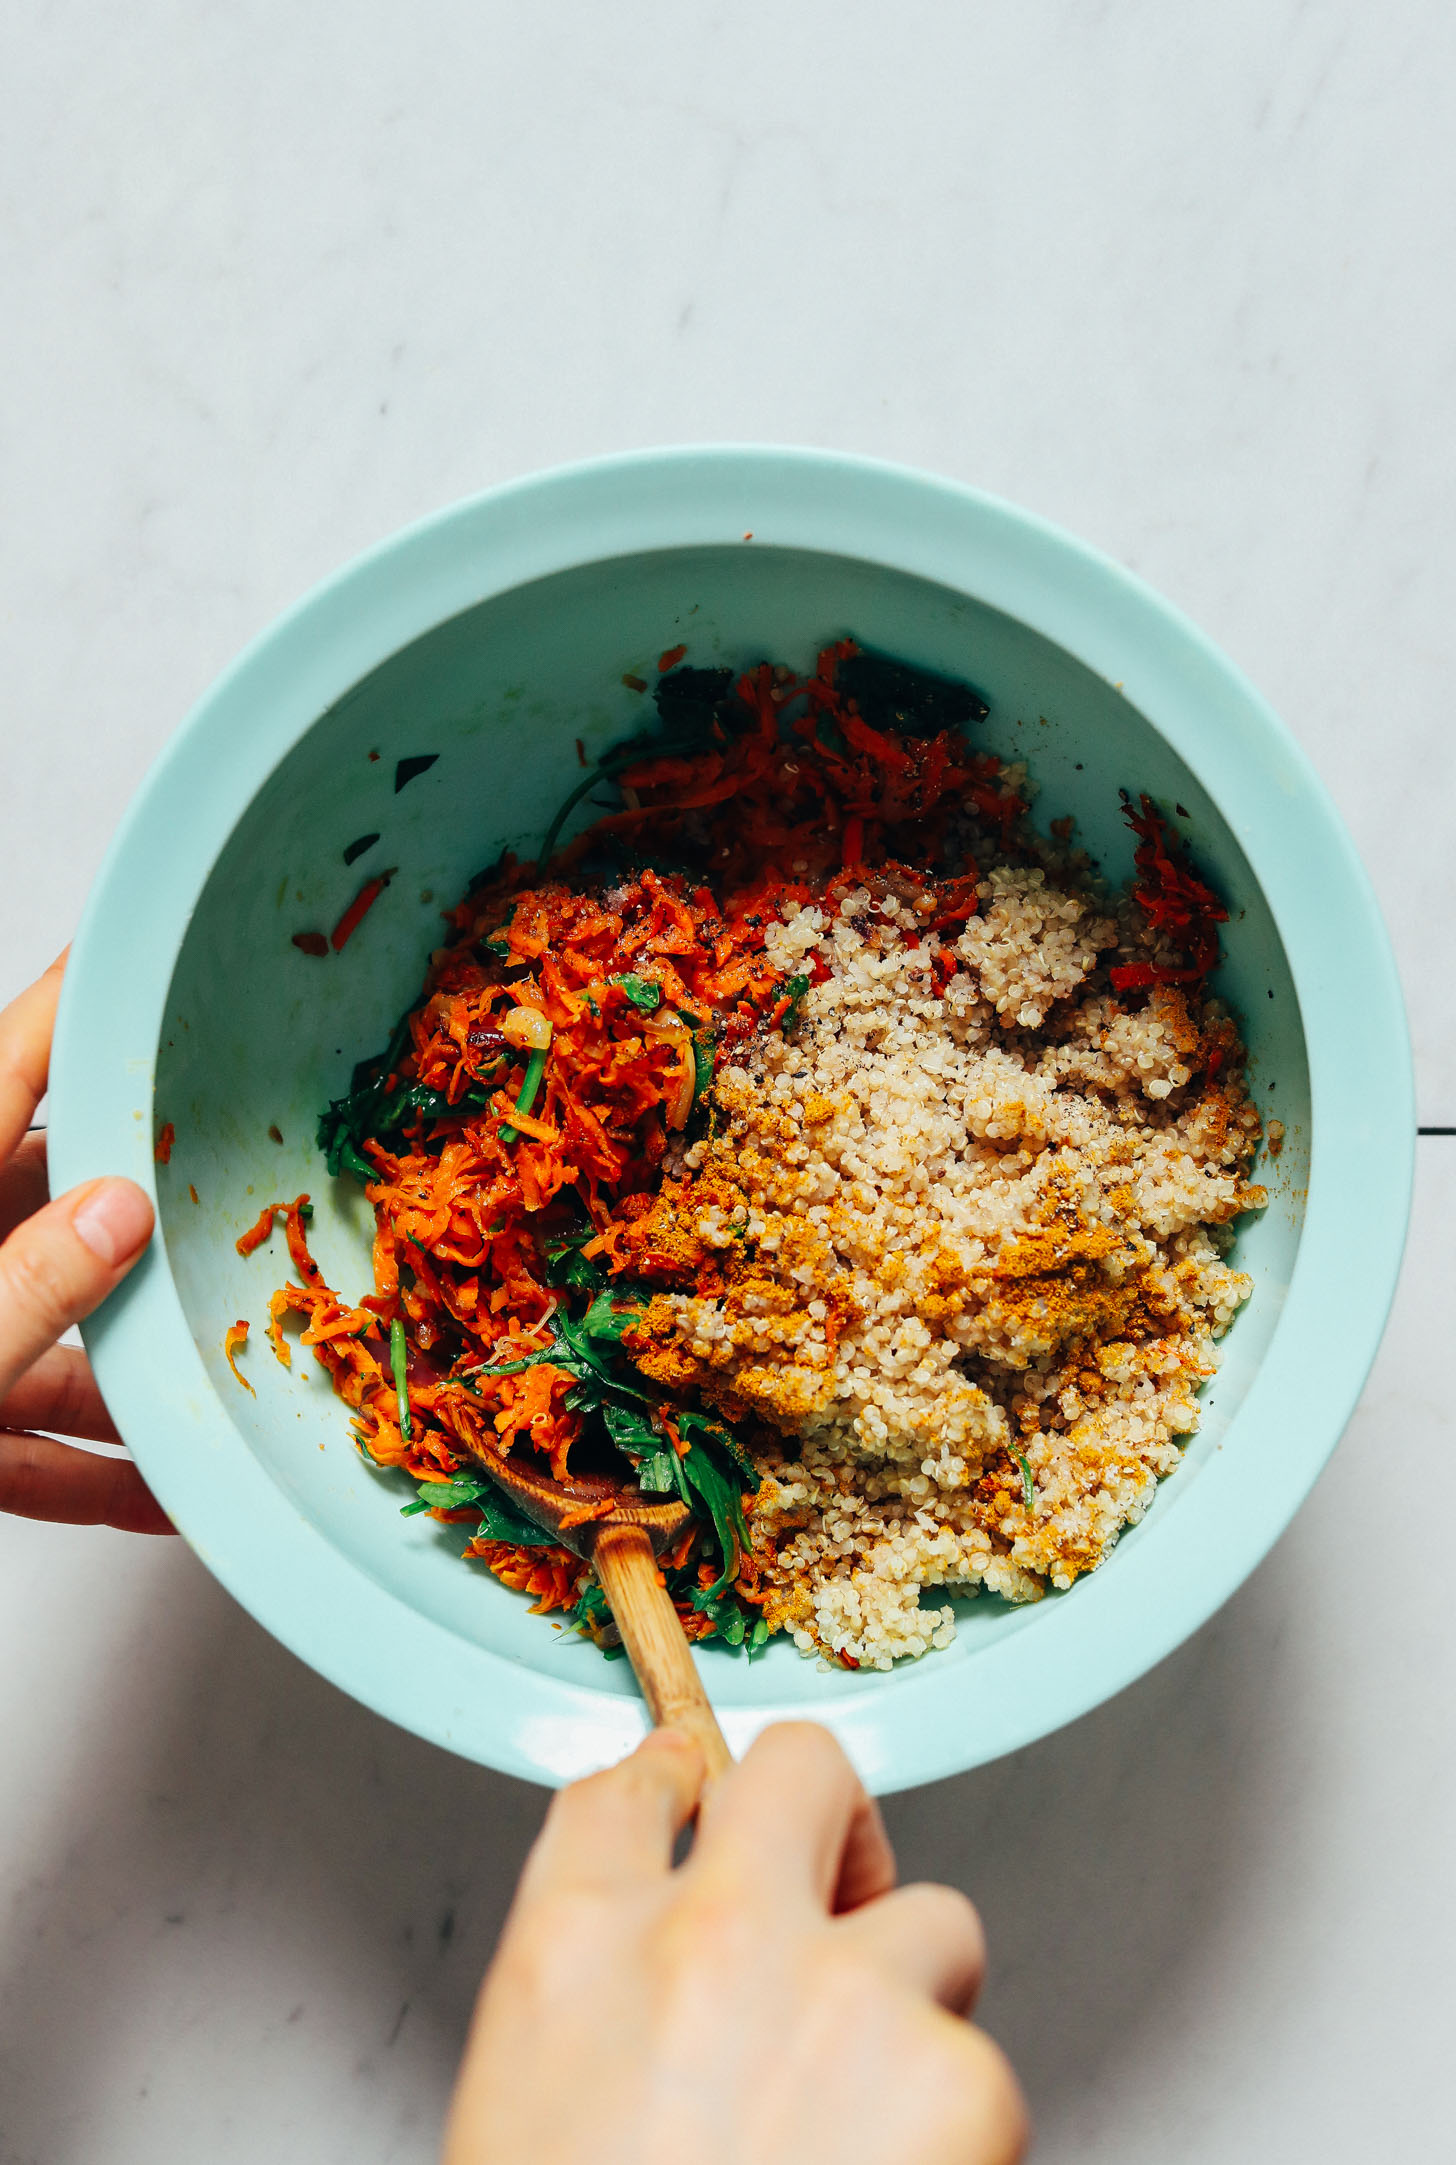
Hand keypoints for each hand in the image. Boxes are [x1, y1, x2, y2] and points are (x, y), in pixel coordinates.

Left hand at [0, 955, 172, 1532]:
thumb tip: (119, 1213)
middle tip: (237, 1192)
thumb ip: (25, 1286)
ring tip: (226, 1371)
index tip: (145, 961)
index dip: (82, 1008)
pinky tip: (159, 1496)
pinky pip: (35, 1443)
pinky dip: (95, 1473)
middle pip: (60, 1204)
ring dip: (139, 1369)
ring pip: (60, 1332)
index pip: (16, 1070)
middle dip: (151, 1210)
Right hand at [445, 1722, 1026, 2164]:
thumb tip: (673, 1964)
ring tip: (867, 2132)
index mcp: (569, 1954)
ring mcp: (838, 1993)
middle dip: (829, 1820)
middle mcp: (706, 1938)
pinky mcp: (957, 2077)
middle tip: (843, 1886)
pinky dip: (959, 2137)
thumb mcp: (533, 2113)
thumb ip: (599, 2013)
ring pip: (934, 1921)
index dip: (673, 1783)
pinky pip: (981, 2062)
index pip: (625, 1790)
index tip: (696, 1788)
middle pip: (799, 1771)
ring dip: (912, 2004)